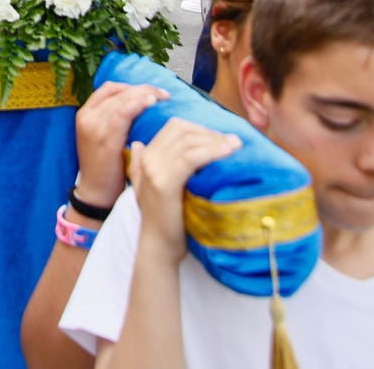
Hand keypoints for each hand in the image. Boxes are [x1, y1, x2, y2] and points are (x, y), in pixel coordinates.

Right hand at [72, 81, 168, 211]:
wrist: (96, 193)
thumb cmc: (105, 166)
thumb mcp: (104, 137)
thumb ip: (115, 119)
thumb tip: (140, 102)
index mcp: (85, 114)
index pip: (109, 88)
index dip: (131, 86)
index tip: (149, 91)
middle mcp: (86, 117)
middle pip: (118, 91)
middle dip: (143, 88)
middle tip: (164, 93)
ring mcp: (94, 127)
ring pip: (122, 99)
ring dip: (145, 94)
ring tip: (163, 97)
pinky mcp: (105, 139)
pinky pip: (123, 113)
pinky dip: (139, 104)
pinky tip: (152, 103)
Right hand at [128, 119, 239, 265]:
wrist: (159, 246)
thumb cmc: (163, 218)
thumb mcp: (149, 186)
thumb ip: (142, 164)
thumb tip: (137, 143)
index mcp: (146, 156)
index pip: (174, 127)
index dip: (200, 128)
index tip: (221, 139)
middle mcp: (148, 159)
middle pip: (182, 130)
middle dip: (210, 132)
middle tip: (233, 141)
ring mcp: (154, 170)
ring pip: (188, 141)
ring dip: (215, 140)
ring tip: (236, 145)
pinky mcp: (165, 183)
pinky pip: (190, 158)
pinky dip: (211, 151)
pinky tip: (227, 152)